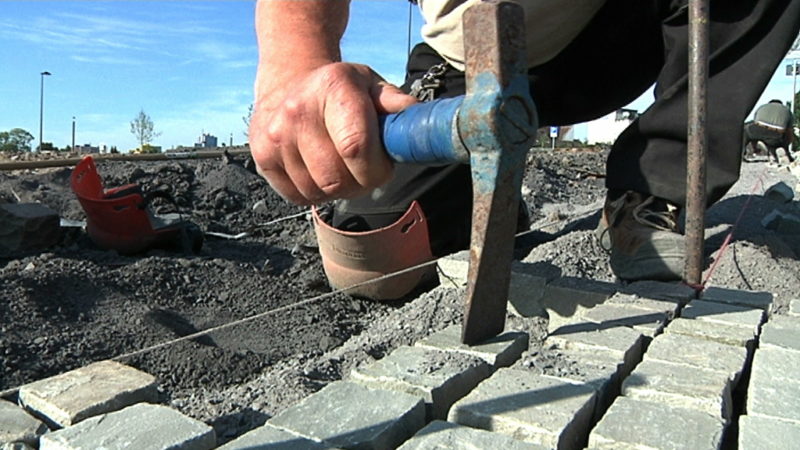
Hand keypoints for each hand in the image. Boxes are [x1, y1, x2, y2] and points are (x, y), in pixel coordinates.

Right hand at [250, 62, 416, 205]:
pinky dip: (315, 193)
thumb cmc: (339, 90)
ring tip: (340, 166)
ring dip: (337, 190)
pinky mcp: (262, 158)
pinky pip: (298, 197)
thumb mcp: (370, 85)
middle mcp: (298, 110)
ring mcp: (276, 136)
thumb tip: (418, 122)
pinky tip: (318, 170)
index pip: (356, 147)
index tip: (383, 165)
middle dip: (360, 183)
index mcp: (333, 88)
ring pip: (318, 193)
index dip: (376, 169)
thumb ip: (395, 104)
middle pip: (337, 179)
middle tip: (363, 168)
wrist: (289, 84)